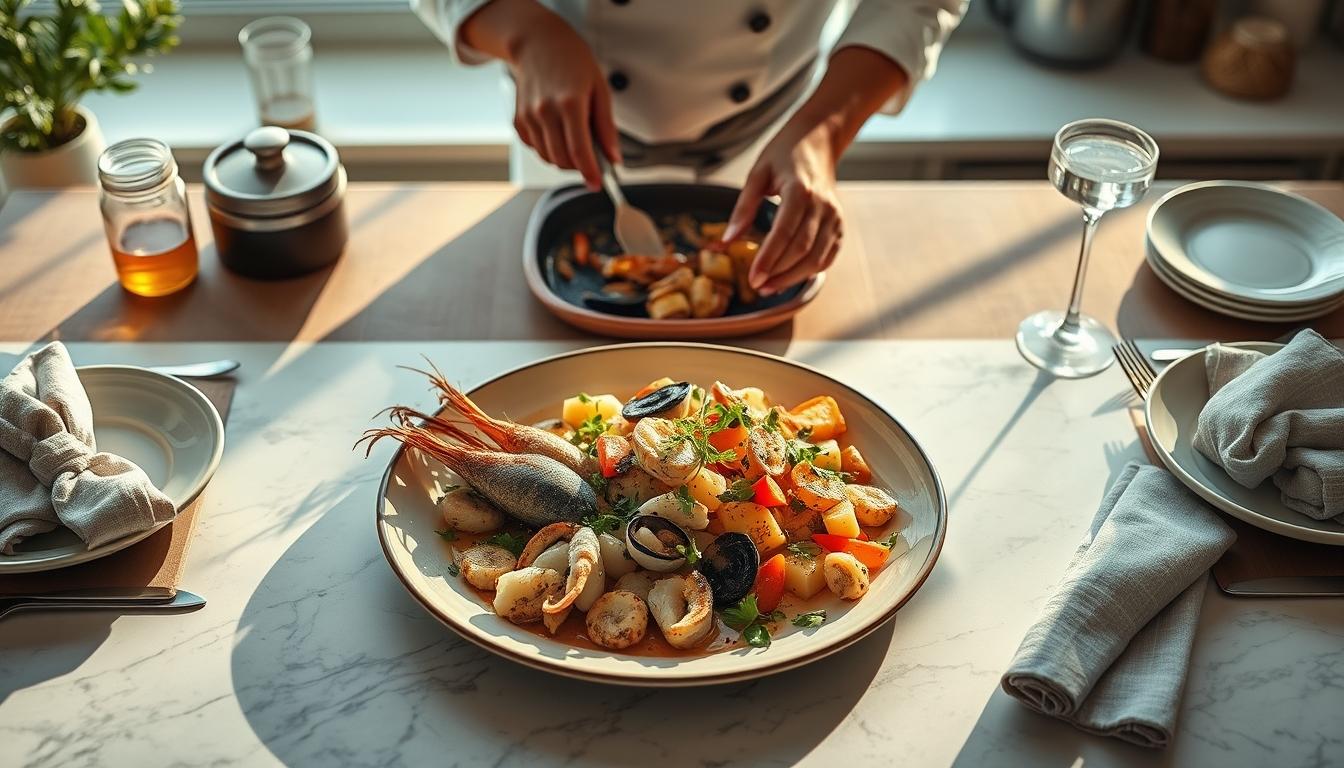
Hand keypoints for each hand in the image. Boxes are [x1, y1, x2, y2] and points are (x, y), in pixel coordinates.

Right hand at [461, 0, 618, 188]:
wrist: (538, 42)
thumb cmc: (572, 61)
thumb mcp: (599, 89)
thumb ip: (606, 126)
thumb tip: (613, 157)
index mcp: (570, 103)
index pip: (580, 151)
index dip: (590, 172)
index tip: (596, 184)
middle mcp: (546, 111)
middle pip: (563, 159)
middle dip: (579, 166)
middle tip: (591, 159)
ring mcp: (529, 116)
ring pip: (548, 157)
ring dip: (564, 159)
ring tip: (575, 141)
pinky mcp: (519, 120)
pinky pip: (536, 148)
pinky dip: (549, 149)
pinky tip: (558, 132)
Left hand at [724, 120, 842, 296]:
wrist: (817, 142)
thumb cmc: (784, 155)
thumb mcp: (757, 174)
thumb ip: (743, 208)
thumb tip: (727, 241)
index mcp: (800, 190)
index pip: (784, 233)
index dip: (768, 259)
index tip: (753, 278)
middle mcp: (822, 206)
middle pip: (802, 250)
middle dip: (778, 273)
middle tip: (757, 286)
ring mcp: (834, 217)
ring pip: (817, 258)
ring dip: (793, 277)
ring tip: (769, 286)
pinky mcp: (839, 225)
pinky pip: (828, 257)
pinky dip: (810, 272)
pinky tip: (789, 277)